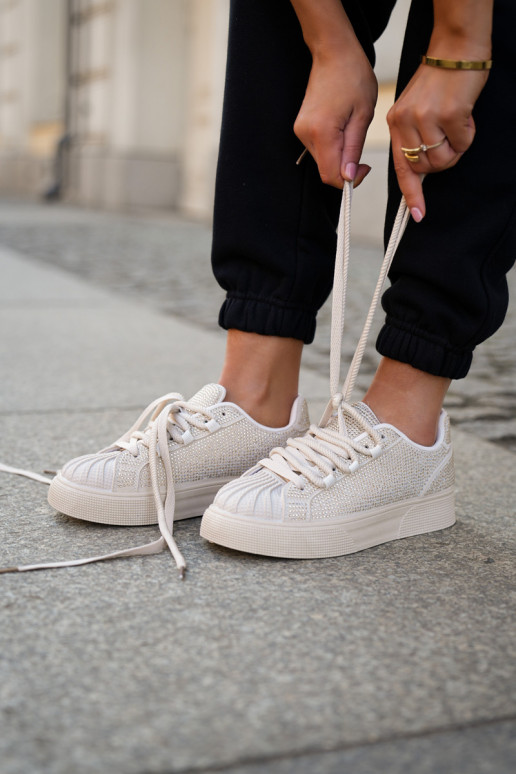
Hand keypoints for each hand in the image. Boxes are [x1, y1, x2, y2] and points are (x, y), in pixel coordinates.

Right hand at [294, 50, 376, 188]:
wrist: (333, 52)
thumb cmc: (353, 76)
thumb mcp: (363, 115)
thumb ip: (354, 149)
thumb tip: (349, 177)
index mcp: (321, 132)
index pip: (331, 176)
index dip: (350, 180)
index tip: (365, 168)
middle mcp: (305, 134)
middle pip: (326, 170)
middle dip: (346, 168)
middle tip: (362, 152)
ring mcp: (300, 131)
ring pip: (323, 161)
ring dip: (340, 157)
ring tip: (353, 133)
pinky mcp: (301, 128)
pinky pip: (319, 149)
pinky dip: (333, 148)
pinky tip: (343, 130)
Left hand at [387, 63, 489, 219]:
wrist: (455, 51)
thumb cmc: (437, 82)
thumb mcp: (413, 109)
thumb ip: (413, 138)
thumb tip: (420, 171)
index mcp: (395, 123)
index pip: (400, 168)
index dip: (410, 194)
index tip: (417, 215)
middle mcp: (406, 122)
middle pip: (426, 168)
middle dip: (442, 161)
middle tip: (449, 138)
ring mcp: (427, 118)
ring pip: (444, 159)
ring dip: (456, 148)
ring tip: (456, 124)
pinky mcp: (449, 114)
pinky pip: (463, 143)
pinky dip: (468, 134)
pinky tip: (465, 115)